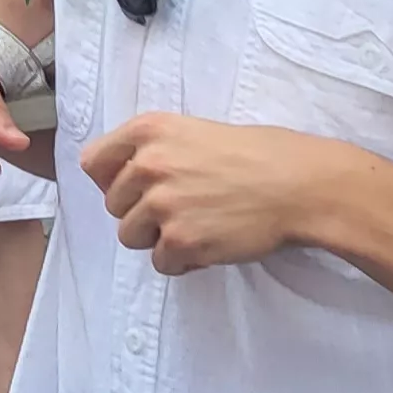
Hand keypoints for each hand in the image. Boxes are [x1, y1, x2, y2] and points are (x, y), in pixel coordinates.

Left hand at [76, 112, 367, 273]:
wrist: (298, 185)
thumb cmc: (257, 155)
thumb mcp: (194, 131)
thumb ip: (153, 150)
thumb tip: (119, 179)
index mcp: (149, 131)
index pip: (93, 162)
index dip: (112, 180)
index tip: (134, 189)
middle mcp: (147, 165)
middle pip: (113, 205)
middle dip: (141, 212)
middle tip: (183, 208)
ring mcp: (161, 204)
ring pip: (130, 236)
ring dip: (158, 238)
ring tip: (197, 225)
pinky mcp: (180, 240)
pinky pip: (161, 262)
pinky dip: (182, 260)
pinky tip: (210, 242)